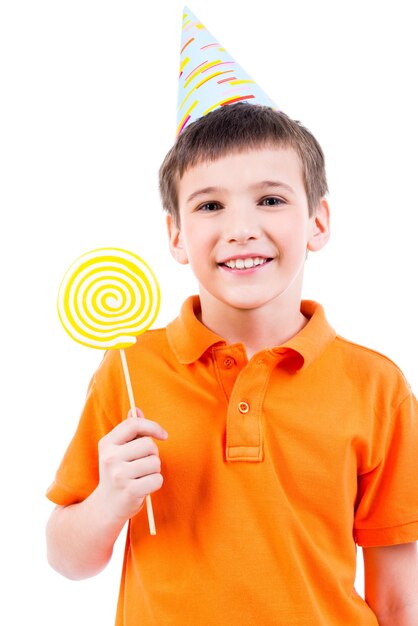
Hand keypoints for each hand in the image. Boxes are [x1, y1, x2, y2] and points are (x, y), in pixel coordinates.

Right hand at [95, 409, 167, 523]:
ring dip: (154, 470)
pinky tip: (143, 488)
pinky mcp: (129, 491)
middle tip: (143, 464)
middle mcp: (110, 457)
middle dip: (153, 454)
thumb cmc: (118, 473)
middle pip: (149, 445)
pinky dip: (155, 483)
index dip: (153, 427)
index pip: (134, 424)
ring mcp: (118, 475)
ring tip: (141, 476)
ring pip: (155, 462)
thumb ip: (129, 431)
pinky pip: (157, 479)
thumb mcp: (118, 450)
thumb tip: (136, 410)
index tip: (163, 436)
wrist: (106, 506)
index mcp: (107, 443)